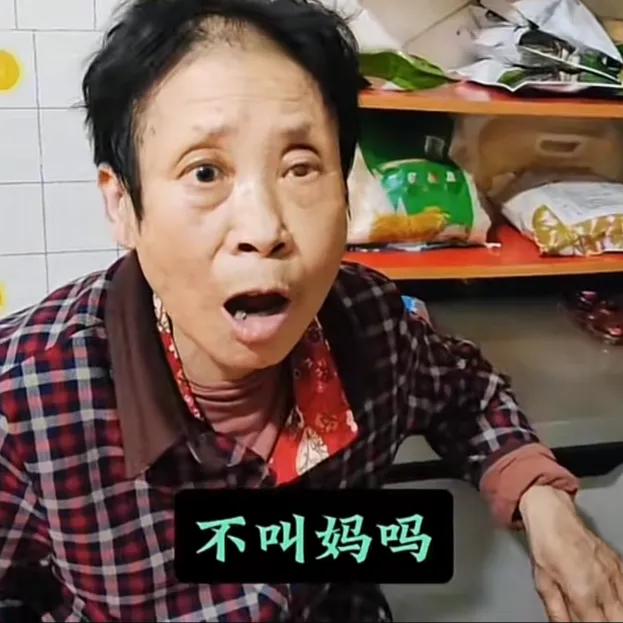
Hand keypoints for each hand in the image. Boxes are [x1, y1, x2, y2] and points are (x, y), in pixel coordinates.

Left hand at [519, 485, 622, 621]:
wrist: (553, 514)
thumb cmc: (545, 544)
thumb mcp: (543, 582)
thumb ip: (556, 611)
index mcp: (583, 592)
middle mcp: (603, 585)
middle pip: (618, 620)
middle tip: (594, 619)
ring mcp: (615, 574)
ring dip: (616, 614)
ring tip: (604, 613)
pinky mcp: (619, 565)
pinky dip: (622, 600)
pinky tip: (613, 603)